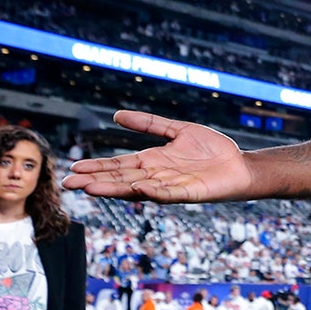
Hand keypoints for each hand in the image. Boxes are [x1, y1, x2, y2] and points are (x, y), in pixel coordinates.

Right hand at [63, 110, 249, 203]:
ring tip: (92, 188)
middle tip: (70, 183)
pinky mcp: (190, 193)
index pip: (119, 165)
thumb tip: (116, 115)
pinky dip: (154, 192)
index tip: (74, 167)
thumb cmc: (212, 150)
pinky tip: (138, 189)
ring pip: (138, 189)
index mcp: (153, 161)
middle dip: (96, 180)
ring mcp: (172, 186)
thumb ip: (150, 124)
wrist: (240, 165)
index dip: (97, 166)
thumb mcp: (178, 130)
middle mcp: (157, 176)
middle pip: (122, 179)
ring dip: (115, 189)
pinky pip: (169, 194)